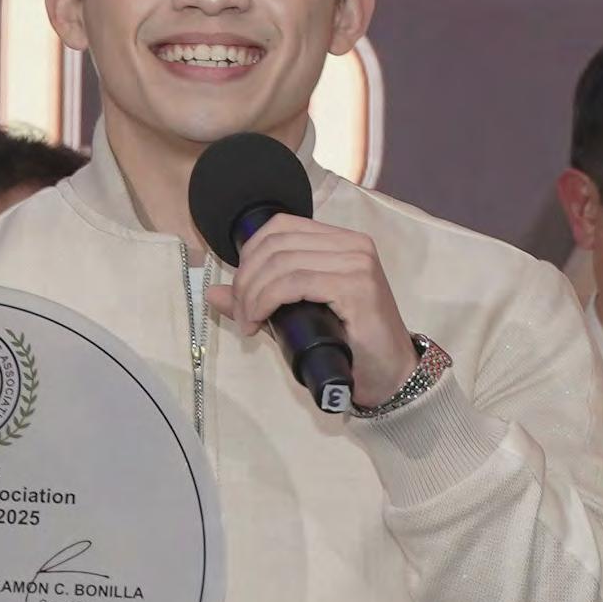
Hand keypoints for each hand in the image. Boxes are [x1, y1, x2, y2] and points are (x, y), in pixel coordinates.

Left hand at [205, 215, 417, 407]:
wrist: (390, 374)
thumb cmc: (349, 344)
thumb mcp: (296, 316)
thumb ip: (258, 300)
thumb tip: (212, 293)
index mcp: (340, 241)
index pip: (280, 226)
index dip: (249, 255)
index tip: (239, 291)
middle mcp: (352, 244)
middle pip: (276, 244)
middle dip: (246, 280)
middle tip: (241, 314)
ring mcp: (356, 263)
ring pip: (282, 263)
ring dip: (252, 294)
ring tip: (249, 323)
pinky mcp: (356, 286)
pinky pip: (295, 283)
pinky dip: (267, 300)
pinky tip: (259, 320)